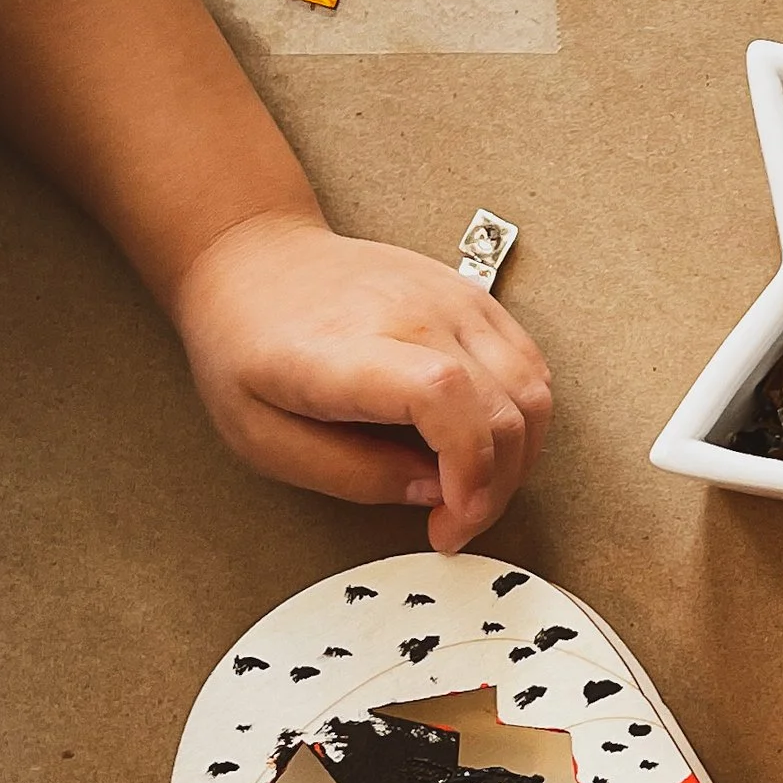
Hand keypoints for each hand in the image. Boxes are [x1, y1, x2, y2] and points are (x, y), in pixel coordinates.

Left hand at [169, 209, 553, 553]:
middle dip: (496, 485)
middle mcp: (412, 314)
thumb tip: (431, 492)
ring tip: (475, 484)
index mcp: (348, 350)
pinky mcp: (473, 297)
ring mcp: (452, 299)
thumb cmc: (249, 344)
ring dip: (518, 456)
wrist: (255, 262)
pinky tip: (487, 441)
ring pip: (533, 391)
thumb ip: (351, 476)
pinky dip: (523, 417)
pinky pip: (531, 367)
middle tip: (459, 520)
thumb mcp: (263, 438)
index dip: (469, 468)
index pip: (445, 397)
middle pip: (505, 406)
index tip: (453, 515)